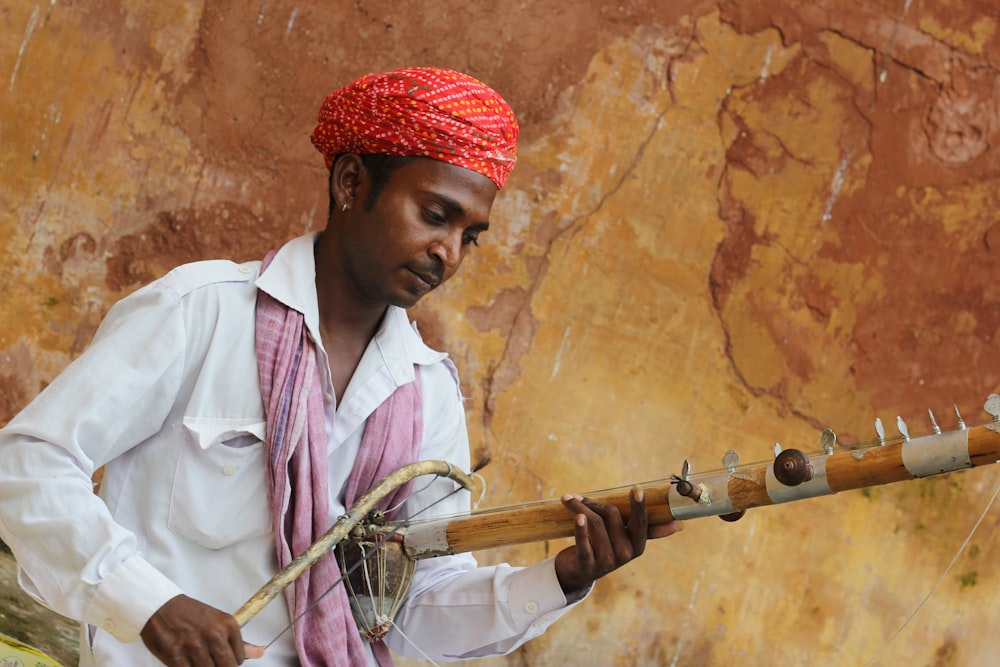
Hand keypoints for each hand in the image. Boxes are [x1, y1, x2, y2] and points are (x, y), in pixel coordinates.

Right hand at [140, 594, 265, 664]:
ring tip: (195, 657)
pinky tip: (186, 662)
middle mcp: (214, 635)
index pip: (239, 659)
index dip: (229, 662)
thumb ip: (239, 642)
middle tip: (208, 659)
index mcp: (228, 625)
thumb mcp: (219, 623)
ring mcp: (194, 646)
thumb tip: (260, 653)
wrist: (161, 606)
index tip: (219, 657)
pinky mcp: (176, 656)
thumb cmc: (190, 615)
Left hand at [554, 487, 680, 594]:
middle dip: (594, 503)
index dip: (639, 507)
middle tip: (577, 496)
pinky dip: (579, 528)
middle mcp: (624, 555)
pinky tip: (576, 516)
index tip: (637, 489)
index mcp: (637, 546)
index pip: (640, 523)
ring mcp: (607, 562)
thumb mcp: (624, 540)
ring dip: (579, 508)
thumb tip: (677, 526)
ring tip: (568, 499)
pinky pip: (583, 543)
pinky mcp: (587, 565)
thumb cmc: (603, 547)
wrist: (578, 573)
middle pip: (611, 516)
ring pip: (594, 524)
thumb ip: (645, 529)